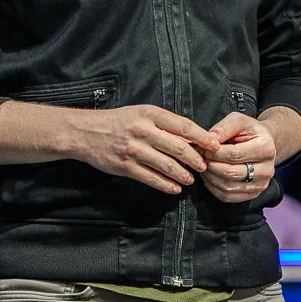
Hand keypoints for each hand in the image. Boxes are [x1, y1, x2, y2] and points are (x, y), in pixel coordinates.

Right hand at [72, 105, 220, 195]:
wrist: (86, 132)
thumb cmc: (118, 121)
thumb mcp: (141, 113)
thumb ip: (163, 123)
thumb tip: (191, 137)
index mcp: (150, 114)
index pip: (184, 126)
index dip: (202, 138)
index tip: (214, 146)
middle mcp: (144, 131)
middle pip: (179, 148)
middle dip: (196, 159)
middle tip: (204, 166)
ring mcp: (134, 150)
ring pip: (168, 166)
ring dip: (184, 175)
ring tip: (191, 179)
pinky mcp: (126, 167)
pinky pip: (152, 178)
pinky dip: (166, 185)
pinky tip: (175, 188)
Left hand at [201, 112, 276, 202]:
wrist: (265, 144)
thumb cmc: (249, 131)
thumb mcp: (239, 121)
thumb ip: (224, 128)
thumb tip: (209, 140)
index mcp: (265, 148)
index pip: (234, 155)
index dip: (214, 153)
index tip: (202, 148)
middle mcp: (267, 169)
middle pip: (231, 173)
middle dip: (210, 165)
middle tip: (199, 158)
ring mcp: (261, 184)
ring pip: (228, 187)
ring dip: (210, 178)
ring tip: (203, 166)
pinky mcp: (253, 194)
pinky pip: (228, 196)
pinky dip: (214, 188)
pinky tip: (209, 177)